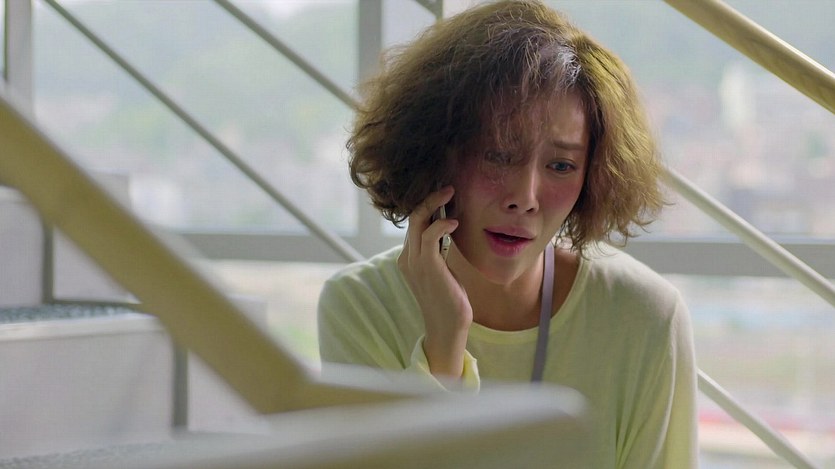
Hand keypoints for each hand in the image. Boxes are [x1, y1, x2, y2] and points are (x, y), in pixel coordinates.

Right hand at [397, 186, 471, 378]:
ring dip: (434, 203)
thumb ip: (440, 251)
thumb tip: (448, 229)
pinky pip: (429, 236)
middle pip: (412, 217)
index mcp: (409, 258)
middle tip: (447, 186)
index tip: (444, 194)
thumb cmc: (450, 299)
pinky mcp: (427, 266)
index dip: (428, 206)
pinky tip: (454, 222)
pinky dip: (441, 224)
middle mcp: (407, 258)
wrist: (448, 326)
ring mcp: (414, 262)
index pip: (414, 223)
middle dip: (429, 198)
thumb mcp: (443, 270)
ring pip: (417, 221)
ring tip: (451, 193)